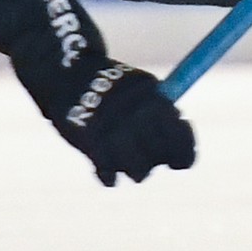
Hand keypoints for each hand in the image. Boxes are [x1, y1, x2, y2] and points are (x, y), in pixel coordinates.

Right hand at [51, 64, 197, 185]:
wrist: (66, 73)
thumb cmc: (110, 84)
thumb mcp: (142, 89)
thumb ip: (162, 114)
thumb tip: (183, 143)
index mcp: (158, 101)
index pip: (182, 141)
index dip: (185, 155)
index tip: (178, 162)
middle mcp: (141, 116)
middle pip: (161, 160)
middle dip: (153, 160)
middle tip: (142, 152)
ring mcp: (117, 131)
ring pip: (140, 173)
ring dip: (131, 168)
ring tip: (120, 154)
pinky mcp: (92, 145)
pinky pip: (110, 177)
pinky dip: (107, 174)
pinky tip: (104, 166)